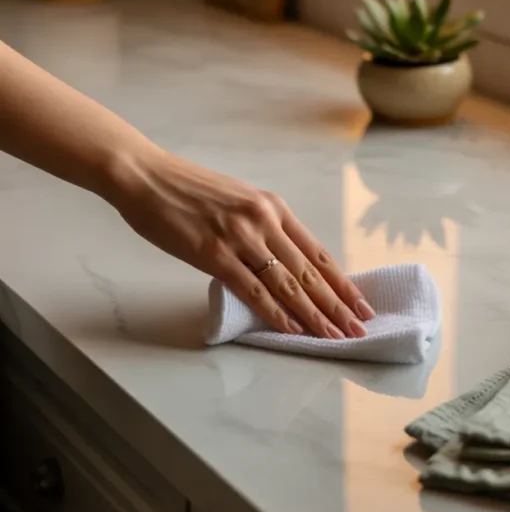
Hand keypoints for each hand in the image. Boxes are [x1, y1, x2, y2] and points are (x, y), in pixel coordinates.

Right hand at [109, 145, 374, 338]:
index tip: (361, 303)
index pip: (317, 252)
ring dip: (313, 314)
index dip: (341, 282)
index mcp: (273, 206)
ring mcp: (240, 237)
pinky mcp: (214, 253)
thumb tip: (282, 258)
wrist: (146, 176)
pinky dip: (274, 312)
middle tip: (360, 328)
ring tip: (334, 335)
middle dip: (337, 304)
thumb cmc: (187, 189)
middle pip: (309, 271)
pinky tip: (291, 329)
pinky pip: (252, 289)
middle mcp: (264, 220)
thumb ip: (262, 225)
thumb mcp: (238, 199)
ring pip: (287, 283)